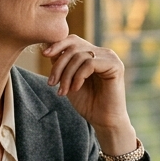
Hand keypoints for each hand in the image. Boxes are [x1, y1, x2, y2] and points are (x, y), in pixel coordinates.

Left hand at [42, 36, 137, 157]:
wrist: (103, 120)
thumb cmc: (87, 102)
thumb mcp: (68, 80)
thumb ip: (61, 64)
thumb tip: (46, 47)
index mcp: (93, 53)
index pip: (73, 40)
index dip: (57, 44)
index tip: (44, 55)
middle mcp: (102, 52)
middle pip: (74, 47)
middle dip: (59, 65)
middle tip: (52, 83)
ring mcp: (110, 58)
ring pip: (80, 56)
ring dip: (67, 75)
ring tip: (63, 91)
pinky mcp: (115, 66)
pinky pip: (90, 64)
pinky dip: (78, 76)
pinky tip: (76, 88)